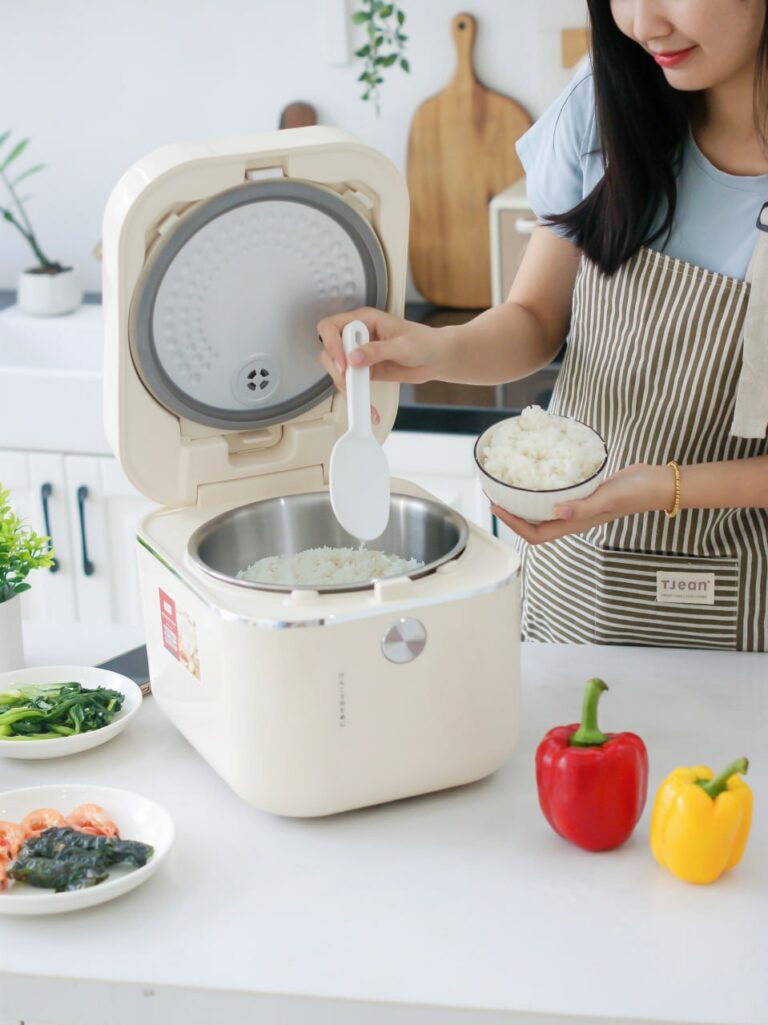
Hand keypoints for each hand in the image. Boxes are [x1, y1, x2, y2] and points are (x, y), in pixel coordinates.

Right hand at [317, 307, 448, 419]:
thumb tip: (353, 358)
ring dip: (345, 385)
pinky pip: (351, 383)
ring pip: (337, 369)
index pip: (332, 326)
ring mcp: (360, 354)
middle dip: (336, 368)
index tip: (342, 362)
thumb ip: (377, 351)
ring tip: (361, 396)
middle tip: (350, 380)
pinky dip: (356, 396)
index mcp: (364, 320)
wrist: (437, 358)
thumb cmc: (425, 342)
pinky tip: (367, 407)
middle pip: (329, 350)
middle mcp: (358, 336)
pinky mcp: (365, 371)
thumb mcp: (402, 345)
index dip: (331, 343)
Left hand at [491, 463, 675, 544]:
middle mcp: (573, 518)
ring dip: (525, 503)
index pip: (536, 534)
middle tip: (496, 495)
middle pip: (535, 525)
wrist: (657, 483)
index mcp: (576, 524)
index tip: (496, 507)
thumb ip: (584, 506)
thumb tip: (556, 511)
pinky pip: (556, 497)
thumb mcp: (609, 497)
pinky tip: (537, 475)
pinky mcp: (584, 494)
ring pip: (543, 512)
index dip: (513, 524)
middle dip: (512, 514)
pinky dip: (541, 490)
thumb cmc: (636, 492)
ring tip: (509, 487)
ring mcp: (579, 507)